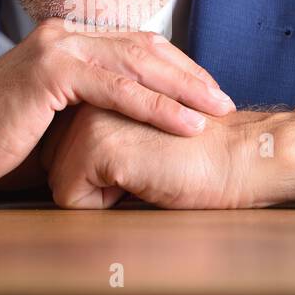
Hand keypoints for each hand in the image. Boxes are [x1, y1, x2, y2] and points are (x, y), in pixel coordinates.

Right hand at [0, 19, 234, 192]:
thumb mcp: (56, 120)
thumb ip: (93, 111)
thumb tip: (133, 130)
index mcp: (67, 39)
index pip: (136, 47)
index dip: (177, 69)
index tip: (207, 94)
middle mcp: (64, 34)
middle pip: (145, 50)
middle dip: (191, 76)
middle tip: (225, 100)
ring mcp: (58, 48)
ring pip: (138, 66)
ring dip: (184, 90)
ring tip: (216, 110)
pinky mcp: (52, 71)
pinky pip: (117, 89)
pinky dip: (156, 107)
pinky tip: (185, 122)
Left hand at [40, 105, 294, 208]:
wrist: (240, 159)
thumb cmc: (195, 156)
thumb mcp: (137, 137)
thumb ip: (100, 137)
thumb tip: (57, 166)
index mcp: (98, 88)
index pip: (60, 148)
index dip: (96, 172)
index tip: (138, 159)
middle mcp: (87, 96)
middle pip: (54, 165)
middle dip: (92, 182)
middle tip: (146, 165)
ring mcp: (89, 117)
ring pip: (60, 183)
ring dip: (100, 194)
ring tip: (146, 170)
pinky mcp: (96, 144)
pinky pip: (71, 198)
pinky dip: (104, 206)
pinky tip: (144, 180)